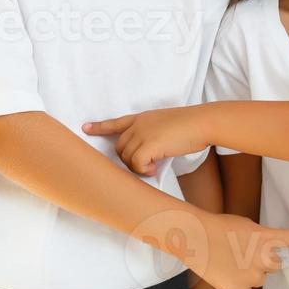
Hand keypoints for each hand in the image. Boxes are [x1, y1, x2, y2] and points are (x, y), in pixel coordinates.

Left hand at [83, 105, 209, 176]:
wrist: (202, 122)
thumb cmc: (191, 126)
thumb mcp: (167, 125)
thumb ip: (153, 136)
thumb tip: (149, 157)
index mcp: (142, 118)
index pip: (116, 123)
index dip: (100, 127)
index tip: (85, 128)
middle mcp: (138, 124)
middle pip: (119, 147)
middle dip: (128, 160)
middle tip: (146, 166)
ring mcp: (142, 133)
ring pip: (126, 158)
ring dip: (138, 167)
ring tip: (154, 167)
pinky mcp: (148, 144)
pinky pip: (136, 164)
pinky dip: (144, 170)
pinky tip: (155, 169)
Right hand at [134, 209, 288, 288]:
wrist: (193, 237)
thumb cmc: (217, 227)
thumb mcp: (245, 226)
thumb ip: (261, 239)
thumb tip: (267, 252)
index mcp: (266, 237)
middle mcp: (264, 258)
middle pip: (275, 265)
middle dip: (262, 260)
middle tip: (240, 252)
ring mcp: (253, 276)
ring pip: (260, 278)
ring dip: (249, 272)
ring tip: (228, 261)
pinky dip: (238, 287)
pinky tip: (225, 275)